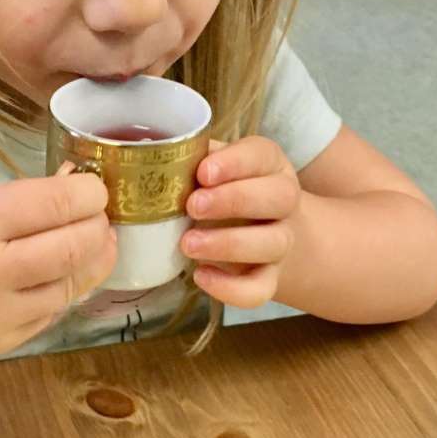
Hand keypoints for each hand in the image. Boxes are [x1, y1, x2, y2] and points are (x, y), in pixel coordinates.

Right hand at [0, 174, 116, 359]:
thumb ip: (17, 198)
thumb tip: (73, 187)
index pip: (53, 205)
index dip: (88, 193)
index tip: (95, 188)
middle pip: (72, 248)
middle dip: (98, 225)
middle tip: (100, 215)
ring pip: (70, 285)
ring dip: (92, 260)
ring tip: (96, 241)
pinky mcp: (2, 343)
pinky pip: (52, 313)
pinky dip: (66, 289)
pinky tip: (63, 272)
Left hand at [180, 136, 300, 308]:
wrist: (265, 234)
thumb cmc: (226, 191)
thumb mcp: (215, 168)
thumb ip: (193, 157)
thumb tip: (153, 148)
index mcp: (269, 165)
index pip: (263, 155)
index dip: (235, 163)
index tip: (203, 173)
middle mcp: (283, 201)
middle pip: (279, 196)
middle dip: (234, 200)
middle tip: (192, 207)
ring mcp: (281, 241)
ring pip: (273, 243)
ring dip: (229, 244)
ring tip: (188, 244)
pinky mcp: (271, 278)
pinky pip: (261, 289)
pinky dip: (231, 288)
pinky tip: (200, 276)